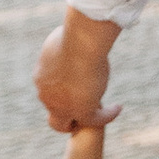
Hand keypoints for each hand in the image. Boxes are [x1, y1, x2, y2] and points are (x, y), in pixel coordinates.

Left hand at [35, 10, 116, 132]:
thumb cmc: (72, 35)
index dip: (62, 95)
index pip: (50, 94)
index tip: (76, 89)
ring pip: (71, 123)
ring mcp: (62, 107)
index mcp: (41, 79)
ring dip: (86, 117)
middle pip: (55, 116)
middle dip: (68, 116)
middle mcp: (47, 96)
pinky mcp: (82, 111)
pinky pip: (95, 121)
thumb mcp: (62, 39)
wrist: (80, 44)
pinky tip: (117, 107)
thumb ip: (64, 47)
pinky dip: (106, 116)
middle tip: (84, 110)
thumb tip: (69, 42)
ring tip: (104, 108)